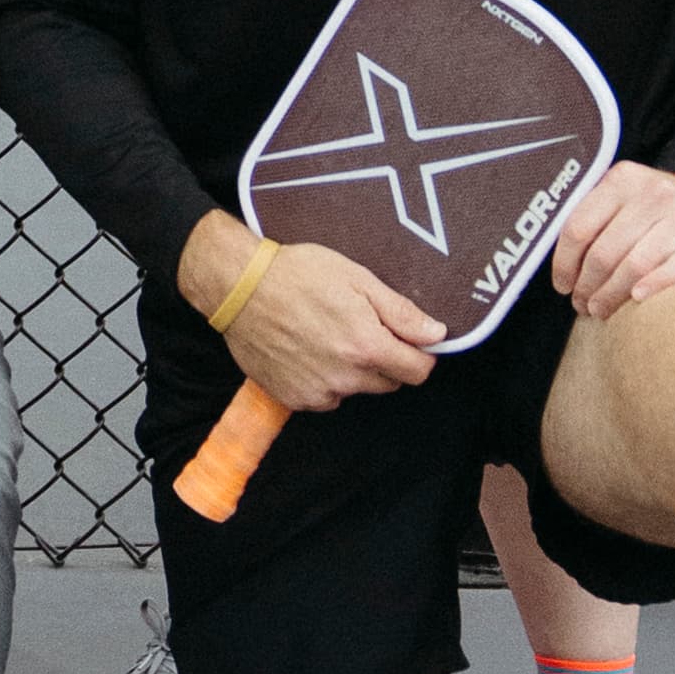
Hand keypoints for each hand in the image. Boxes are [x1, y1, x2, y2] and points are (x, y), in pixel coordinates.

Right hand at [180, 213, 439, 416]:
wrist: (238, 288)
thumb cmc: (296, 274)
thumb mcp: (356, 278)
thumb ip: (401, 312)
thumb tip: (437, 335)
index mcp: (367, 346)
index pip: (418, 371)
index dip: (418, 353)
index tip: (406, 339)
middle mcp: (346, 378)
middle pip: (389, 382)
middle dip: (384, 360)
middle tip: (359, 327)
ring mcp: (318, 392)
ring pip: (355, 390)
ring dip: (352, 371)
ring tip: (326, 335)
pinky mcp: (294, 399)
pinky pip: (324, 397)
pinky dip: (323, 380)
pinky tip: (306, 351)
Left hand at [552, 160, 674, 322]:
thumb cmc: (654, 209)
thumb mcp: (622, 198)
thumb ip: (593, 219)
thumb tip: (559, 267)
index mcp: (622, 180)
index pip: (579, 228)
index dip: (564, 263)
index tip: (562, 286)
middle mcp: (654, 193)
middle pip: (605, 251)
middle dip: (588, 286)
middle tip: (582, 305)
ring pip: (636, 264)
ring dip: (613, 294)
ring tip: (601, 310)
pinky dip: (655, 285)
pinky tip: (638, 299)